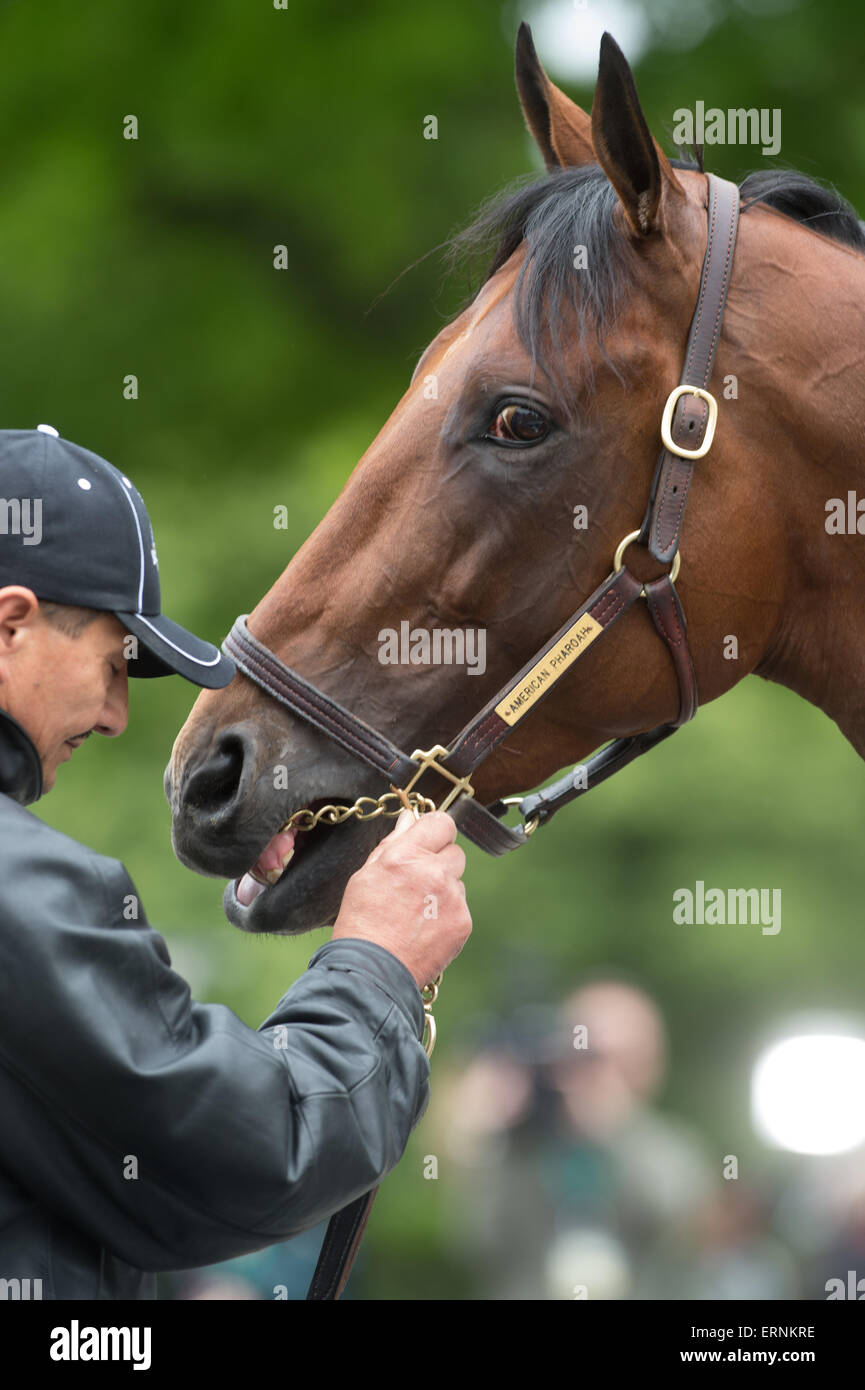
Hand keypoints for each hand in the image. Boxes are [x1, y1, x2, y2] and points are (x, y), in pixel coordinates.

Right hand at [331, 809, 471, 988]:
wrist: (372, 972)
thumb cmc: (362, 923)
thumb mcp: (366, 875)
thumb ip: (392, 843)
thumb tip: (410, 819)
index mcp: (405, 856)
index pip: (441, 822)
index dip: (434, 831)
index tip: (428, 841)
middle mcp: (434, 873)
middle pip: (455, 851)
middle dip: (440, 861)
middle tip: (418, 883)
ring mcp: (452, 899)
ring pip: (457, 881)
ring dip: (443, 890)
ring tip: (416, 913)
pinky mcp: (463, 923)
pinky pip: (460, 908)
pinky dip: (447, 915)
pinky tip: (425, 929)